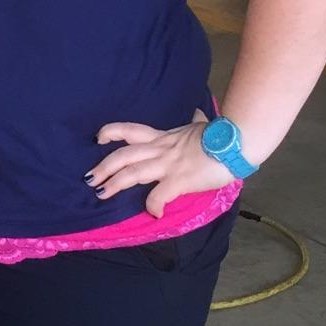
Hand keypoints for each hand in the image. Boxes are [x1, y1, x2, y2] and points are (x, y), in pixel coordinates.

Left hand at [86, 111, 229, 217]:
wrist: (236, 141)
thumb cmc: (222, 135)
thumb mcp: (202, 125)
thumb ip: (195, 121)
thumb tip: (197, 113)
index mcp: (165, 137)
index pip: (132, 130)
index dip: (112, 132)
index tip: (98, 138)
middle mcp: (161, 149)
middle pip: (124, 155)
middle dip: (103, 166)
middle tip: (89, 178)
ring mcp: (169, 164)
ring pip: (133, 173)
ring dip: (114, 184)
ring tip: (101, 194)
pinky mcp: (180, 180)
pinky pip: (160, 195)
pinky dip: (153, 205)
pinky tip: (153, 213)